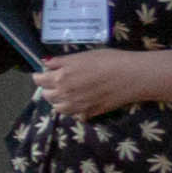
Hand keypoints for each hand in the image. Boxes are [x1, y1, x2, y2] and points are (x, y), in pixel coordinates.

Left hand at [34, 45, 171, 121]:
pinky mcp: (90, 113)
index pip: (39, 80)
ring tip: (66, 93)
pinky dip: (75, 111)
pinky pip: (76, 116)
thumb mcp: (82, 56)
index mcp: (60, 78)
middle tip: (55, 82)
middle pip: (47, 95)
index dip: (39, 75)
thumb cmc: (108, 60)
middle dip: (48, 88)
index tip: (43, 73)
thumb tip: (46, 64)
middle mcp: (65, 95)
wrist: (132, 76)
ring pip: (59, 108)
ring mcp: (77, 107)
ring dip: (59, 101)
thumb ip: (61, 62)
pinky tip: (80, 103)